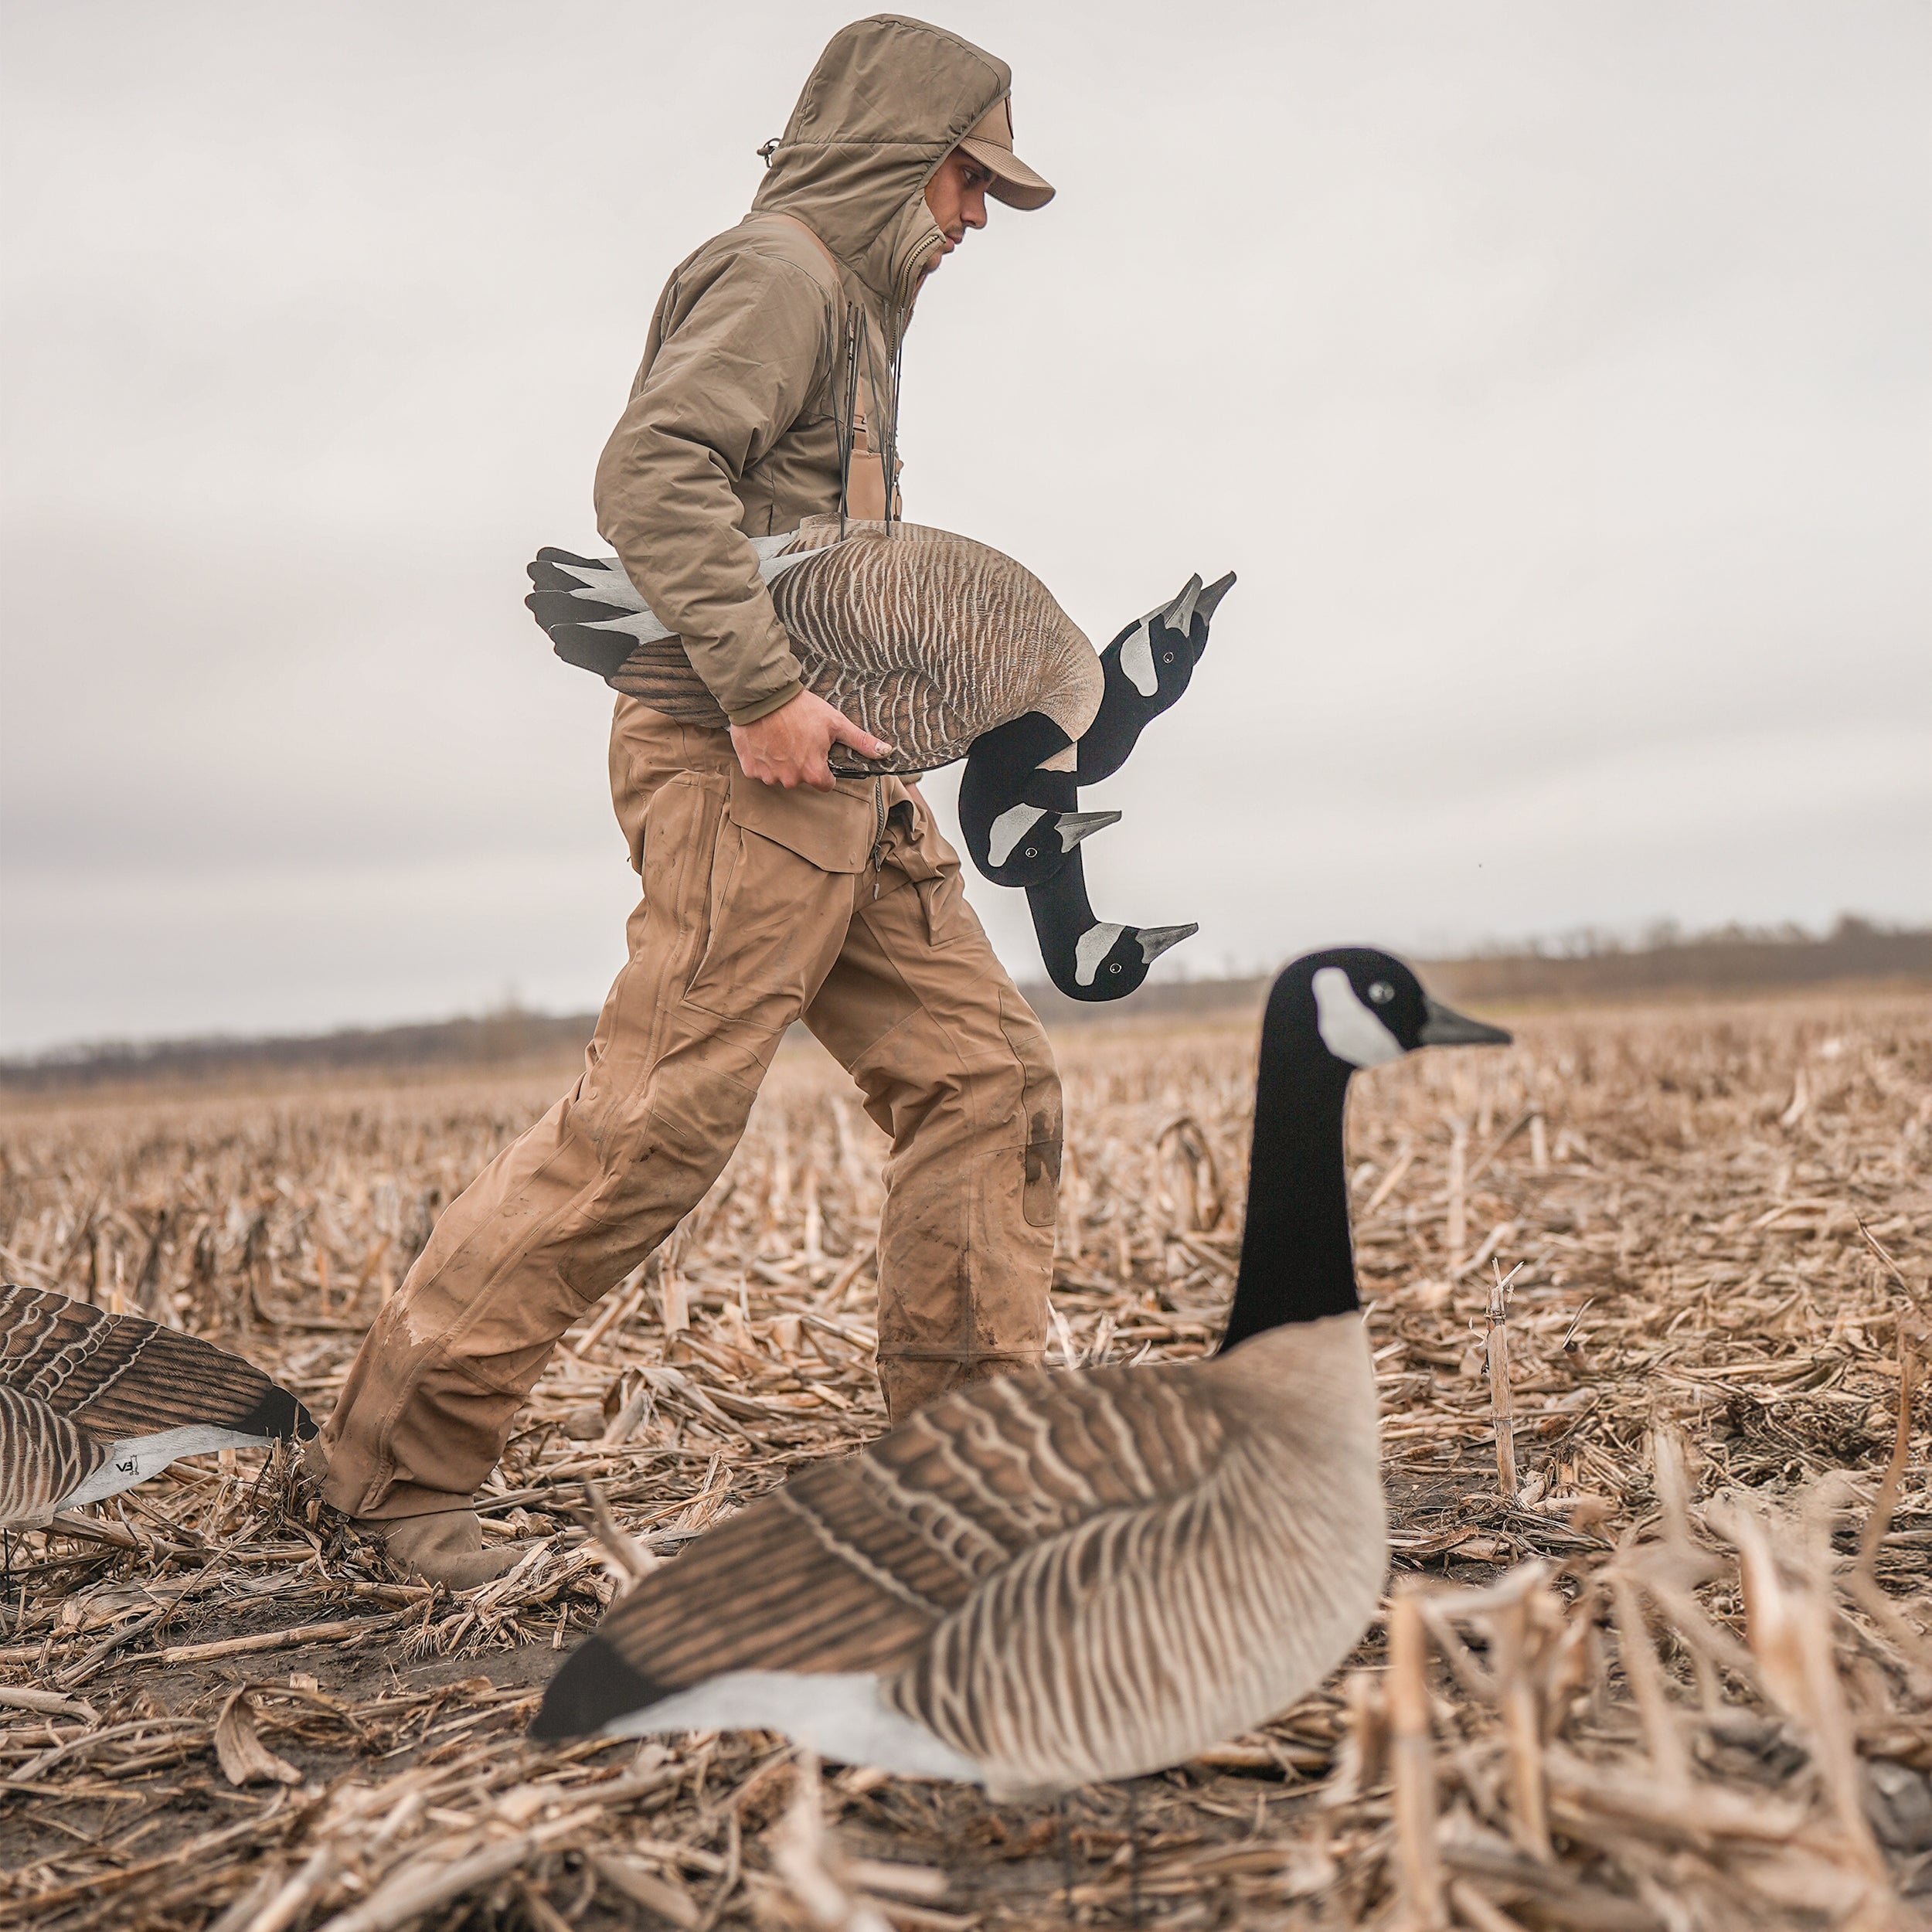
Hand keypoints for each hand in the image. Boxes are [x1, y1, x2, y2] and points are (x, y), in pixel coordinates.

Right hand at [730, 689, 891, 790]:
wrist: (762, 696)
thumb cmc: (800, 708)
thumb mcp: (835, 722)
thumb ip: (860, 741)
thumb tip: (886, 752)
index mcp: (813, 772)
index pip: (825, 783)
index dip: (824, 768)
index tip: (819, 753)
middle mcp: (791, 779)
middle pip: (801, 778)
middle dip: (801, 762)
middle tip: (798, 738)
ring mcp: (768, 775)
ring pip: (779, 774)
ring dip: (781, 761)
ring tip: (781, 737)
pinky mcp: (750, 768)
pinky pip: (759, 769)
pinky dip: (762, 758)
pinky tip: (766, 740)